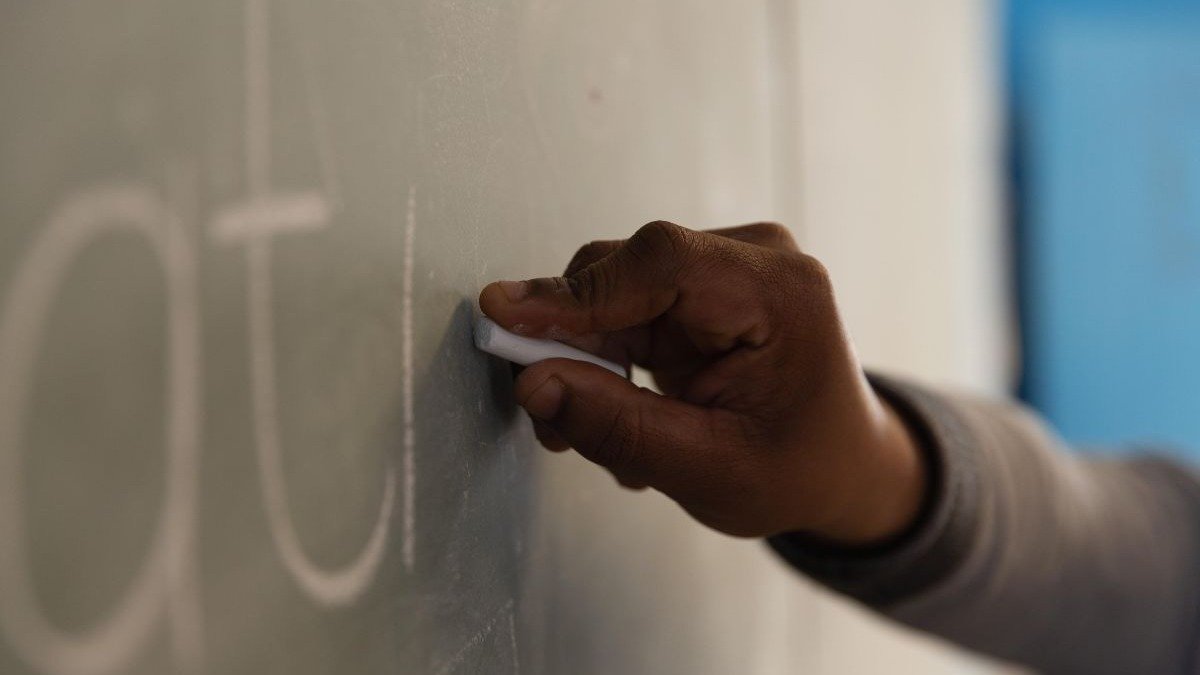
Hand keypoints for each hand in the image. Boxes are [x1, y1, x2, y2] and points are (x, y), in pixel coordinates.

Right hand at [479, 221, 924, 542]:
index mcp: (780, 294)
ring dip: (588, 362)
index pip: (661, 264)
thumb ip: (619, 427)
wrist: (841, 464)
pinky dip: (607, 361)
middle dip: (571, 340)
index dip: (575, 291)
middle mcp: (753, 261)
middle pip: (625, 271)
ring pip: (613, 291)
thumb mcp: (711, 471)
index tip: (504, 316)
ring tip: (606, 439)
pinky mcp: (698, 288)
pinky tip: (624, 414)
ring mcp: (725, 268)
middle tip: (550, 417)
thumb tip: (533, 384)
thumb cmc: (799, 469)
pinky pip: (623, 309)